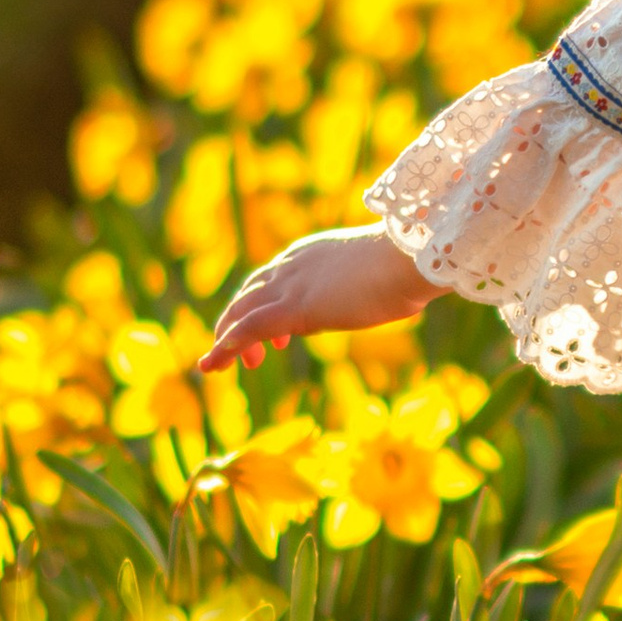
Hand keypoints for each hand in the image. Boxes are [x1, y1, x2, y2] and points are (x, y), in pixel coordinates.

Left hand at [197, 228, 442, 374]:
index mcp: (311, 255)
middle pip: (248, 293)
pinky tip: (213, 364)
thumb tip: (372, 302)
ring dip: (226, 339)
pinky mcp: (293, 309)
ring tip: (217, 364)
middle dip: (238, 323)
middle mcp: (291, 266)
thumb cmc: (407, 266)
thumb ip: (363, 289)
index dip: (264, 305)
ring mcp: (290, 286)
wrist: (408, 259)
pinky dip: (226, 346)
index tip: (278, 338)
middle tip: (248, 357)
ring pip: (240, 310)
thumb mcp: (376, 278)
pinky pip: (248, 329)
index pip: (272, 279)